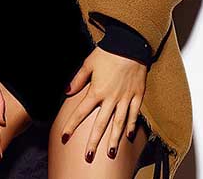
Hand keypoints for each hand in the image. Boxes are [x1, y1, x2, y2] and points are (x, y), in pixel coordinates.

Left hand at [60, 47, 146, 161]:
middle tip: (88, 156)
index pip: (81, 111)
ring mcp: (126, 98)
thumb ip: (78, 79)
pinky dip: (132, 125)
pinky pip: (135, 114)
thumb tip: (66, 91)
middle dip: (93, 141)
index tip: (64, 136)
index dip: (72, 125)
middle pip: (101, 124)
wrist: (130, 45)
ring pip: (119, 123)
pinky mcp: (137, 95)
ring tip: (110, 153)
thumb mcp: (89, 63)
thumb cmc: (108, 52)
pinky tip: (128, 135)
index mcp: (97, 91)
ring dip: (114, 139)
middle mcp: (111, 98)